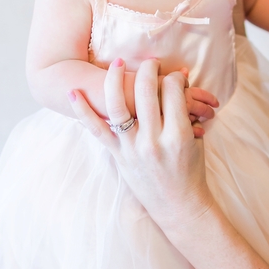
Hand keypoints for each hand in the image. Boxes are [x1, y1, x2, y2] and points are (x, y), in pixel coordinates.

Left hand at [68, 58, 214, 234]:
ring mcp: (133, 149)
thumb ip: (186, 112)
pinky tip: (73, 92)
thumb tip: (179, 80)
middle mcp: (154, 141)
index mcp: (179, 136)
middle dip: (149, 70)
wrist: (178, 206)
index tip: (175, 77)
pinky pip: (97, 130)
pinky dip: (82, 111)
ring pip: (119, 105)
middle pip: (147, 92)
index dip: (175, 78)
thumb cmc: (190, 172)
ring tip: (118, 62)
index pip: (174, 92)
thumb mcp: (194, 141)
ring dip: (116, 79)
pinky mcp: (118, 156)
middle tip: (150, 62)